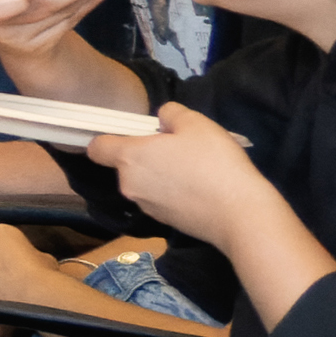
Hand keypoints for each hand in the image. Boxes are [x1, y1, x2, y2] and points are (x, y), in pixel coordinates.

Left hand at [81, 102, 270, 247]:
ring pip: (144, 182)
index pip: (96, 148)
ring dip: (160, 172)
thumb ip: (171, 114)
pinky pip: (160, 198)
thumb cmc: (213, 162)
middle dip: (145, 153)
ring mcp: (146, 207)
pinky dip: (172, 191)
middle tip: (178, 146)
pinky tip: (199, 186)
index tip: (132, 133)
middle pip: (126, 164)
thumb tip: (161, 120)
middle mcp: (130, 185)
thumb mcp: (195, 123)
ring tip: (194, 167)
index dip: (108, 137)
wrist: (239, 214)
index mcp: (130, 158)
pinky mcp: (164, 222)